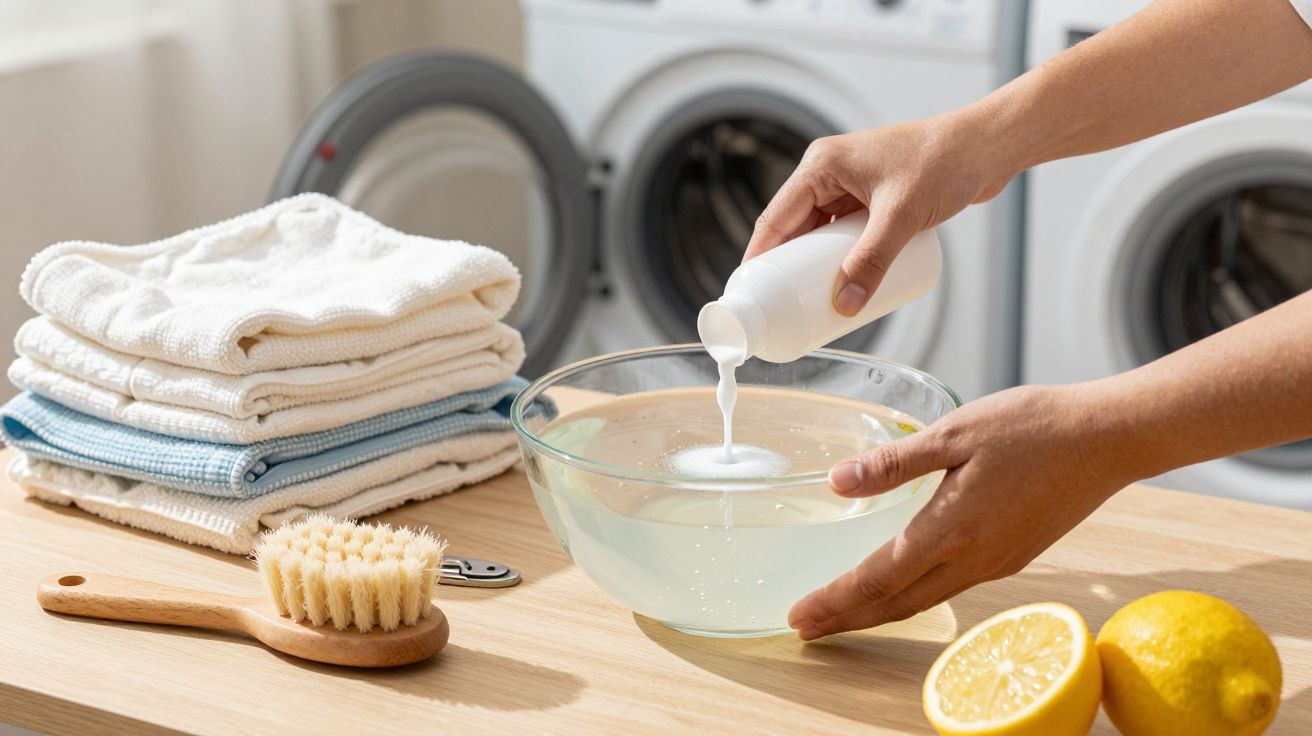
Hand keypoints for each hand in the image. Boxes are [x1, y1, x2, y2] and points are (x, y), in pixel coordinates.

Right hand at [744, 113, 1016, 315]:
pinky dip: (839, 258)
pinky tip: (841, 282)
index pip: (776, 218)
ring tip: (811, 302)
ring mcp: (851, 186)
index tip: (751, 293)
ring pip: (819, 234)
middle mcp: (830, 173)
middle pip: (794, 229)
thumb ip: (871, 261)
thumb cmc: (945, 161)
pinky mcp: (872, 198)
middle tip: (782, 307)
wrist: (987, 146)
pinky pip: (843, 234)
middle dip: (787, 268)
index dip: (760, 258)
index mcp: (822, 165)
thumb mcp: (901, 216)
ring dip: (814, 265)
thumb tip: (844, 303)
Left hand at [788, 384, 1134, 640]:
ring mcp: (996, 562)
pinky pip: (952, 587)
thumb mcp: (954, 432)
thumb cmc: (1033, 427)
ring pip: (925, 600)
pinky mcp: (1014, 555)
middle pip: (896, 604)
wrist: (1109, 438)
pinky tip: (903, 584)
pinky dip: (915, 596)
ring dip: (879, 612)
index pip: (877, 579)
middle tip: (806, 629)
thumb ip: (893, 463)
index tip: (799, 616)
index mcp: (951, 529)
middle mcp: (973, 558)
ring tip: (843, 615)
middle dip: (847, 619)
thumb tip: (837, 482)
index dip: (834, 601)